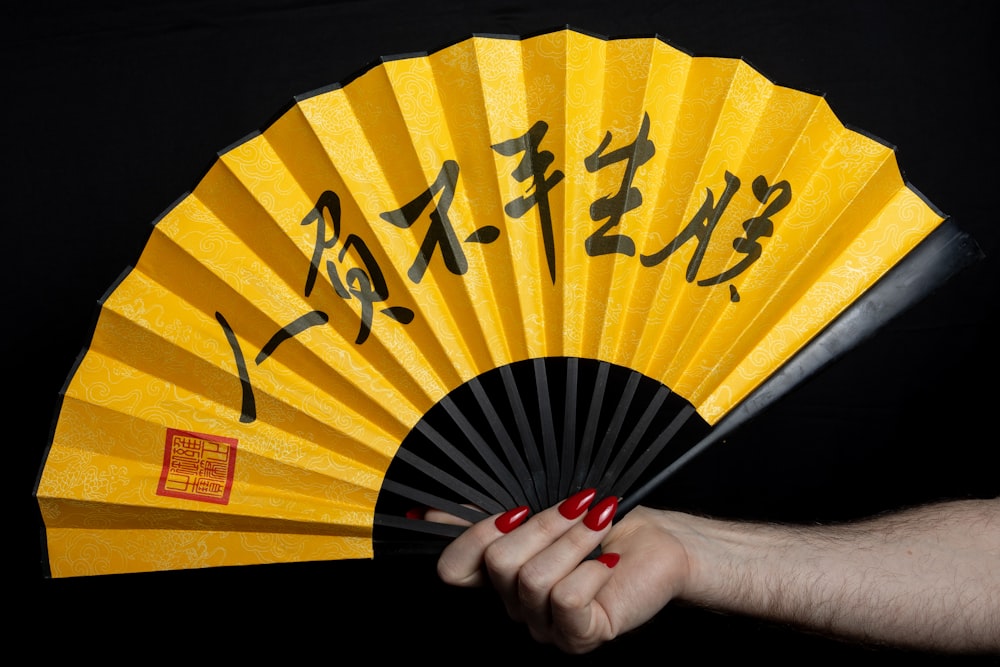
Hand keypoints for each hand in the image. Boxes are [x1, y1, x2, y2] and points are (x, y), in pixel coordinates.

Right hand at [432, 492, 691, 653]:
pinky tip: (611, 560)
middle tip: (580, 506)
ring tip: (601, 524)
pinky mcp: (580, 636)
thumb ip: (485, 513)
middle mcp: (517, 608)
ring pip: (533, 579)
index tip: (515, 508)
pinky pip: (566, 600)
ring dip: (574, 540)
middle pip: (498, 564)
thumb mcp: (538, 508)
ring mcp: (547, 627)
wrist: (658, 541)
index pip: (454, 570)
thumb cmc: (600, 522)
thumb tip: (428, 514)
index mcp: (500, 578)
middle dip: (543, 525)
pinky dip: (592, 569)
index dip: (474, 536)